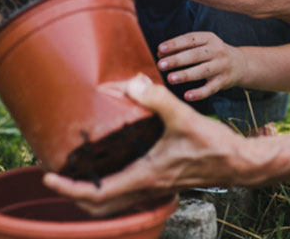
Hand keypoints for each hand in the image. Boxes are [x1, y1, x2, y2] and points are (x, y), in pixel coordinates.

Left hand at [42, 74, 248, 215]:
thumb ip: (157, 99)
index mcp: (145, 177)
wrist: (241, 163)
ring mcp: (154, 188)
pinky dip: (109, 186)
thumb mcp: (184, 117)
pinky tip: (109, 164)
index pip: (97, 194)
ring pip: (113, 202)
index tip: (49, 178)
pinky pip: (127, 193)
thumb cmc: (215, 145)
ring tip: (75, 170)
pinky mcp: (161, 182)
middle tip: (55, 175)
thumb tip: (132, 82)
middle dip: (74, 195)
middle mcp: (146, 188)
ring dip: (91, 192)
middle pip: (99, 206)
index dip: (69, 189)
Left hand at [156, 32, 246, 101]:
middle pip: (195, 55)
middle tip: (160, 65)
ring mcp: (221, 66)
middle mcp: (217, 51)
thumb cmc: (212, 53)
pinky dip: (199, 93)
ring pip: (202, 71)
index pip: (190, 40)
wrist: (240, 64)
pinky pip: (210, 88)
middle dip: (176, 60)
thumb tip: (160, 53)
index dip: (175, 44)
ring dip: (185, 75)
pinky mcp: (224, 81)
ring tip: (170, 78)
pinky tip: (187, 96)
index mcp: (209, 38)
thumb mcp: (203, 45)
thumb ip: (183, 48)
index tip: (160, 49)